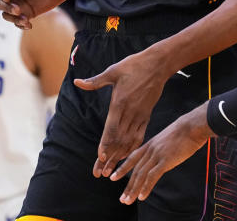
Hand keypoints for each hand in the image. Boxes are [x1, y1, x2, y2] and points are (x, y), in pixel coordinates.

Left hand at [73, 49, 168, 178]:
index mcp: (119, 103)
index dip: (106, 144)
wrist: (158, 64)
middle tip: (100, 173)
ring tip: (110, 170)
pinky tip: (125, 155)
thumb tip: (78, 83)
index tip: (100, 158)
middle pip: (118, 140)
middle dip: (109, 157)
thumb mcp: (113, 71)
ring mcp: (140, 115)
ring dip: (119, 156)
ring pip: (128, 140)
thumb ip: (95, 81)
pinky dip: (132, 146)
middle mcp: (130, 112)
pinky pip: (139, 135)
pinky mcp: (147, 115)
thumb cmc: (134, 65)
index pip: (112, 129)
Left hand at [109, 104, 210, 203]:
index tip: (114, 177)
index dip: (122, 168)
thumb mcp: (167, 138)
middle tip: (122, 198)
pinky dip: (146, 187)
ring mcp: (157, 155)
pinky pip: (152, 176)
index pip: (132, 158)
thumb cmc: (184, 131)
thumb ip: (161, 148)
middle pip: (135, 170)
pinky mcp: (165, 160)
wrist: (192, 126)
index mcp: (150, 144)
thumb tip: (162, 156)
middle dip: (128, 185)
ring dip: (133, 190)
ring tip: (127, 200)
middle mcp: (150, 150)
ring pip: (141, 175)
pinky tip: (142, 197)